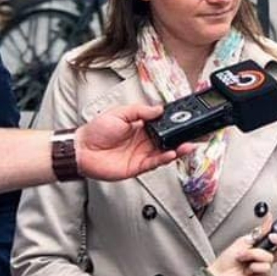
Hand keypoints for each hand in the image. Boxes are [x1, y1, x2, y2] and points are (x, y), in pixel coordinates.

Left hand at [75, 104, 194, 180]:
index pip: (162, 125)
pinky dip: (164, 159)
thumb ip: (139, 111)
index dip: (173, 124)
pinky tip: (172, 154)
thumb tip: (157, 109)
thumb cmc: (95, 131)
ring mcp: (141, 154)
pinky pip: (154, 163)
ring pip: (165, 152)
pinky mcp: (137, 166)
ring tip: (188, 145)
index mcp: (140, 127)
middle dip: (181, 138)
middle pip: (168, 140)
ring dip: (178, 149)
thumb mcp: (119, 113)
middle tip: (194, 135)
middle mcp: (143, 141)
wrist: (82, 149)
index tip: (186, 120)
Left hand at [206, 221, 276, 275]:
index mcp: (261, 248)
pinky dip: (254, 267)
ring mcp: (265, 269)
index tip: (273, 233)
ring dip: (253, 255)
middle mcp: (265, 259)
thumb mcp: (244, 241)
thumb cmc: (227, 261)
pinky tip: (247, 271)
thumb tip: (269, 218)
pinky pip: (266, 268)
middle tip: (272, 238)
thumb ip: (259, 232)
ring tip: (243, 260)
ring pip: (269, 257)